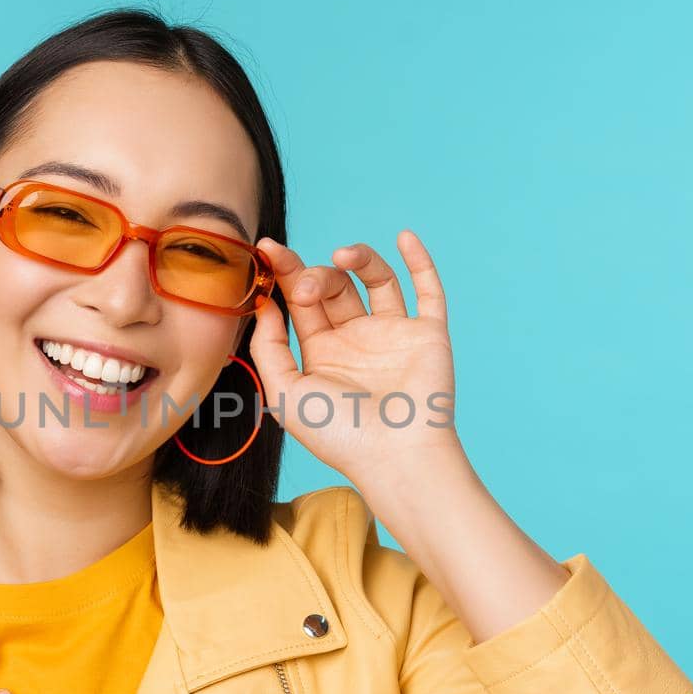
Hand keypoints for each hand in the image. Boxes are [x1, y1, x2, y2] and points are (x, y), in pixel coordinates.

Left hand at [250, 231, 461, 484]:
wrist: (395, 456)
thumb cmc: (339, 434)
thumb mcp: (284, 393)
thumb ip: (268, 347)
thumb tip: (264, 303)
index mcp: (321, 353)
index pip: (300, 301)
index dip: (284, 273)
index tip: (268, 248)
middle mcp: (357, 340)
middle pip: (334, 286)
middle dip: (315, 276)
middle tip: (308, 286)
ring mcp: (393, 335)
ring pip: (376, 280)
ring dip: (359, 259)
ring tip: (344, 256)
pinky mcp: (427, 335)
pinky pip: (428, 292)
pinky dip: (419, 262)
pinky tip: (403, 237)